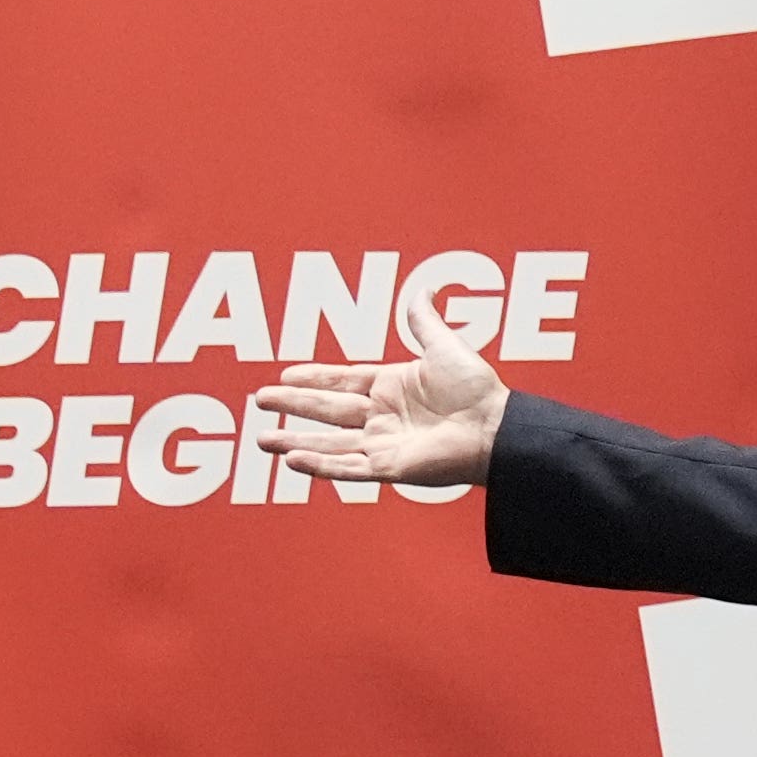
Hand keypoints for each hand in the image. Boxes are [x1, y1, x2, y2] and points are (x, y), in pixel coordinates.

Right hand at [250, 280, 509, 486]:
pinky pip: (348, 468)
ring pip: (329, 444)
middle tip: (259, 400)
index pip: (341, 381)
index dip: (313, 377)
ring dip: (295, 442)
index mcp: (391, 387)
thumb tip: (423, 288)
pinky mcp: (390, 468)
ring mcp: (384, 444)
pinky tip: (293, 461)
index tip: (284, 374)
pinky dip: (321, 466)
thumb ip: (423, 321)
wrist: (496, 427)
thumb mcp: (444, 346)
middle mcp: (382, 416)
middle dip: (292, 405)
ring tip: (263, 440)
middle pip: (326, 411)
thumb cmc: (477, 389)